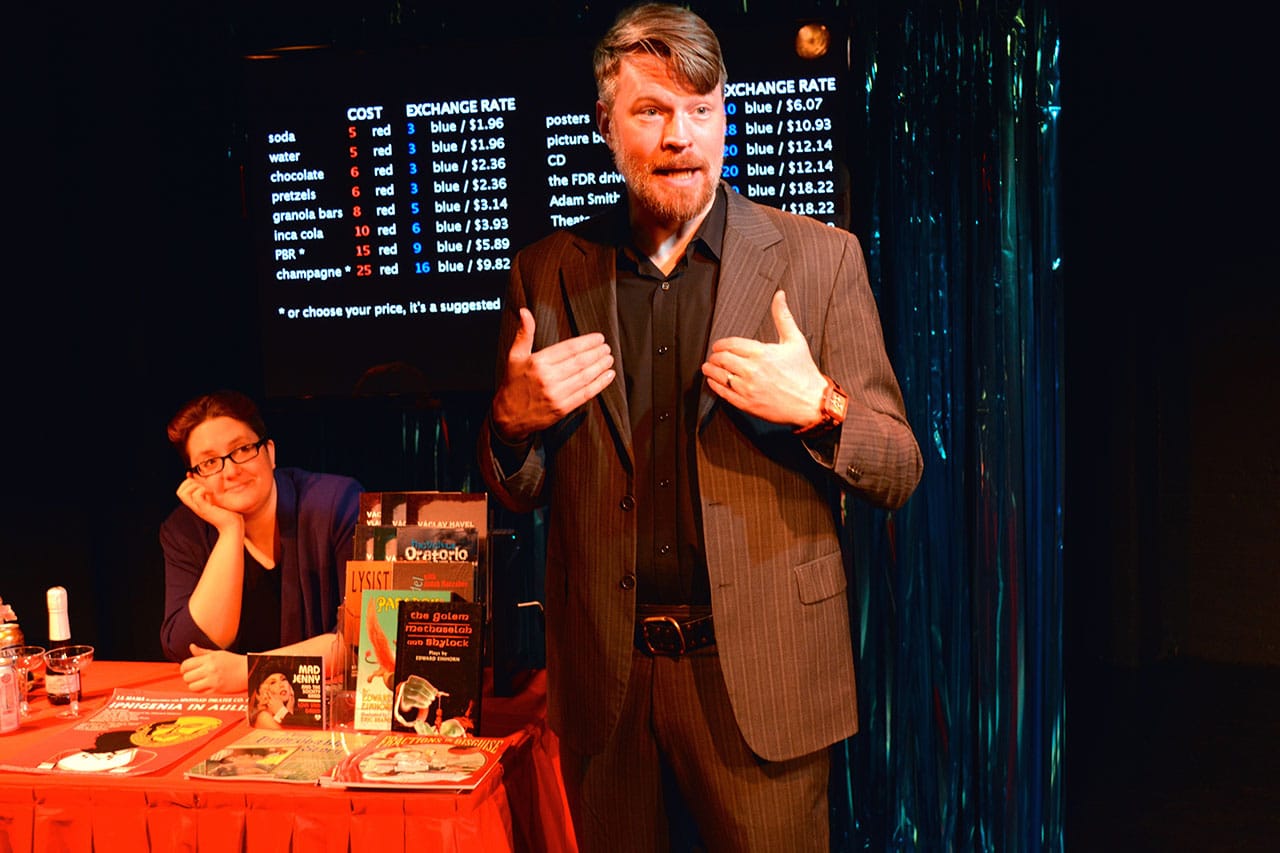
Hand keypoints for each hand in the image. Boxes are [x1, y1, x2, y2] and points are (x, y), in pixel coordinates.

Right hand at [176, 476, 243, 534]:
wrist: (233, 527)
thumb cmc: (228, 514)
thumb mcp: (217, 501)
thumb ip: (211, 495)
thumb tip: (212, 484)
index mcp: (196, 504)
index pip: (181, 492)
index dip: (188, 483)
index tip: (202, 484)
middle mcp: (195, 506)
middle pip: (179, 492)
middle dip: (190, 483)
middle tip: (204, 486)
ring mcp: (199, 508)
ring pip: (183, 493)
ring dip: (195, 486)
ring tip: (208, 489)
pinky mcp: (205, 509)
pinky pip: (196, 496)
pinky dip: (203, 490)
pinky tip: (212, 493)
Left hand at [179, 644, 247, 692]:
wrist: (248, 670)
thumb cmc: (233, 661)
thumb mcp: (218, 653)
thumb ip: (202, 652)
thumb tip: (191, 647)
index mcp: (209, 658)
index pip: (186, 664)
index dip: (183, 668)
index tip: (186, 670)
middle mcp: (210, 669)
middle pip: (187, 677)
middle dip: (188, 677)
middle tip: (193, 677)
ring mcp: (213, 680)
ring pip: (192, 686)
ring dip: (194, 685)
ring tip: (199, 682)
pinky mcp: (217, 690)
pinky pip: (201, 693)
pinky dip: (201, 691)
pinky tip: (206, 687)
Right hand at [490, 308, 614, 442]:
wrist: (508, 417)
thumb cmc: (513, 384)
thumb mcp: (514, 356)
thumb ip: (524, 333)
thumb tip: (525, 312)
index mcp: (538, 362)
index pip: (569, 348)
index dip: (587, 342)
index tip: (599, 338)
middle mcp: (548, 378)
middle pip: (580, 362)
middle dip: (597, 353)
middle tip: (606, 348)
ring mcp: (556, 394)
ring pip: (585, 377)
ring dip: (600, 367)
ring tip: (609, 359)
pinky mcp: (562, 408)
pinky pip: (585, 394)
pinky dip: (599, 384)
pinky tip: (607, 376)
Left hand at [702, 290, 827, 426]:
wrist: (812, 402)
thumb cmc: (804, 372)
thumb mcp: (795, 340)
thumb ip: (783, 317)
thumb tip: (779, 295)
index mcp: (762, 352)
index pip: (731, 344)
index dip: (720, 344)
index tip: (718, 346)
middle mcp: (752, 370)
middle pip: (722, 359)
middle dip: (714, 356)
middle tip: (713, 356)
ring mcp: (748, 388)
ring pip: (719, 376)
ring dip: (711, 370)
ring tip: (708, 367)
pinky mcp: (747, 403)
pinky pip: (723, 393)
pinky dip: (715, 386)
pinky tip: (713, 382)